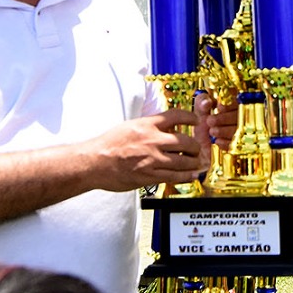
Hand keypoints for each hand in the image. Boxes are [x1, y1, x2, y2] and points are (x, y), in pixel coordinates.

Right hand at [90, 109, 207, 191]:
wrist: (94, 162)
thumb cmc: (109, 144)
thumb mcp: (130, 126)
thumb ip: (149, 127)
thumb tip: (167, 128)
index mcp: (146, 125)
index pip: (176, 116)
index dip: (190, 117)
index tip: (196, 121)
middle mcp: (152, 141)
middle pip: (185, 142)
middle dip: (195, 147)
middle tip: (197, 148)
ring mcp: (151, 160)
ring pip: (183, 161)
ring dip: (194, 162)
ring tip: (197, 163)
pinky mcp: (149, 176)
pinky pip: (174, 177)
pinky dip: (186, 176)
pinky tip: (191, 175)